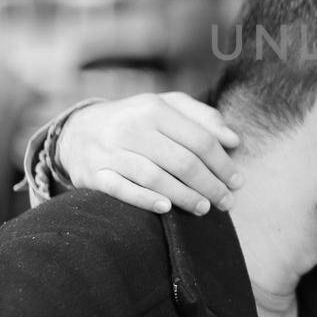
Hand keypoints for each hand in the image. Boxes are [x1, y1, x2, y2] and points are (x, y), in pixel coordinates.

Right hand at [57, 93, 242, 215]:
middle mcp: (131, 128)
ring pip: (155, 177)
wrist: (78, 130)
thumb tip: (233, 140)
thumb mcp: (166, 107)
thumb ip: (202, 117)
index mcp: (153, 108)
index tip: (238, 182)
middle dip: (210, 185)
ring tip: (204, 208)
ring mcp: (110, 152)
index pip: (199, 139)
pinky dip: (145, 200)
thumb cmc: (136, 120)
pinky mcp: (93, 174)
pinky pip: (122, 190)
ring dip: (185, 197)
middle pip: (182, 161)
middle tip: (227, 202)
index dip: (223, 163)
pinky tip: (166, 209)